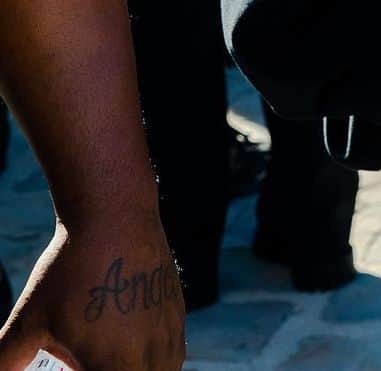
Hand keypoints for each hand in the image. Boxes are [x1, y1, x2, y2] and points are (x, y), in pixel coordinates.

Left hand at [0, 213, 183, 370]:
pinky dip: (149, 362)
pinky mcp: (177, 316)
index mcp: (111, 366)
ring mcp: (167, 335)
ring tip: (102, 357)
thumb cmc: (70, 266)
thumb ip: (6, 358)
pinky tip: (125, 345)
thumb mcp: (30, 318)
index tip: (64, 370)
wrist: (116, 213)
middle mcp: (147, 356)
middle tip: (75, 364)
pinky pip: (170, 358)